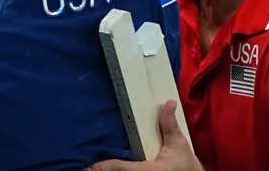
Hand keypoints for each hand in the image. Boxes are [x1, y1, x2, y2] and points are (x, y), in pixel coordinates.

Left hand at [87, 101, 201, 170]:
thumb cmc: (185, 164)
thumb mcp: (179, 145)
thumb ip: (170, 125)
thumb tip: (168, 102)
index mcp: (149, 170)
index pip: (121, 168)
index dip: (103, 167)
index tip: (88, 164)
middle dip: (99, 170)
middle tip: (82, 166)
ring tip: (88, 167)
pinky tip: (101, 169)